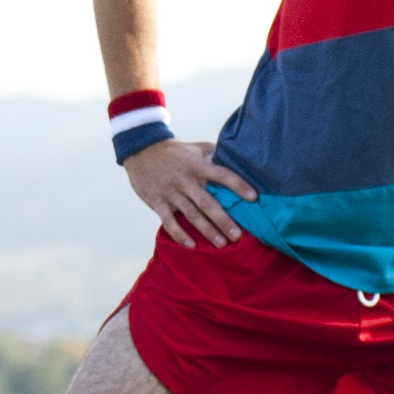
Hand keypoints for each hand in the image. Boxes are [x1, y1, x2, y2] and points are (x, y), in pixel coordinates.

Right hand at [126, 137, 256, 246]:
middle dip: (223, 220)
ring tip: (221, 244)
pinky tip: (191, 246)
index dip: (238, 185)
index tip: (253, 197)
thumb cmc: (173, 150)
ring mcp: (170, 192)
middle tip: (238, 235)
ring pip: (191, 215)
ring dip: (207, 231)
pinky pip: (169, 222)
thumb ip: (215, 153)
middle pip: (207, 203)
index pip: (222, 174)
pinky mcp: (157, 202)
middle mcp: (185, 180)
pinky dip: (179, 235)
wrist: (140, 150)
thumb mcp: (195, 147)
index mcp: (197, 165)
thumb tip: (239, 157)